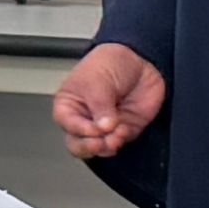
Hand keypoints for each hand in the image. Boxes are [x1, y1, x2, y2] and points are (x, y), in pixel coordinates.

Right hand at [51, 44, 167, 154]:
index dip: (79, 129)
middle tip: (100, 142)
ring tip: (114, 138)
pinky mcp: (123, 131)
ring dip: (106, 146)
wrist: (141, 60)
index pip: (67, 124)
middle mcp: (84, 118)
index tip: (94, 128)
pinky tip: (123, 132)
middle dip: (89, 145)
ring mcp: (104, 126)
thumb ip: (100, 106)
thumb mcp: (97, 80)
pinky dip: (121, 141)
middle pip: (77, 143)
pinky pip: (118, 143)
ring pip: (98, 147)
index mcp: (69, 105)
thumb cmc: (110, 63)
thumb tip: (104, 127)